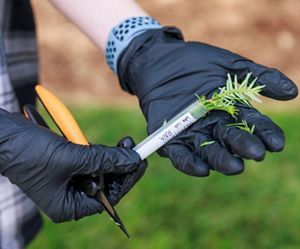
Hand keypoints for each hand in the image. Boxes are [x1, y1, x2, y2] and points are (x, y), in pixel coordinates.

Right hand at [0, 109, 146, 221]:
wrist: (2, 135)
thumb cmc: (29, 152)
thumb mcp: (72, 157)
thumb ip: (105, 159)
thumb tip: (132, 159)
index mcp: (68, 206)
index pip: (108, 198)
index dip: (127, 179)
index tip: (141, 162)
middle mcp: (68, 196)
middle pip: (105, 182)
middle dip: (120, 164)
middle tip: (133, 147)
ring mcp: (66, 179)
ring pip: (98, 169)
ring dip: (109, 155)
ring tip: (124, 142)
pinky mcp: (64, 164)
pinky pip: (87, 159)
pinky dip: (97, 150)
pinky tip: (107, 144)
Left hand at [117, 27, 296, 175]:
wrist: (160, 59)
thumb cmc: (194, 62)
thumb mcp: (227, 64)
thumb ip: (256, 77)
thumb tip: (292, 92)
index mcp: (230, 110)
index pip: (251, 124)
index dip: (264, 134)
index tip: (276, 144)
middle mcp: (213, 125)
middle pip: (231, 140)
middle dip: (243, 147)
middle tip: (255, 154)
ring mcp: (191, 132)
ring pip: (208, 151)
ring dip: (220, 159)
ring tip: (234, 166)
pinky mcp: (169, 136)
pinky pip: (180, 154)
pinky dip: (189, 162)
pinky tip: (201, 169)